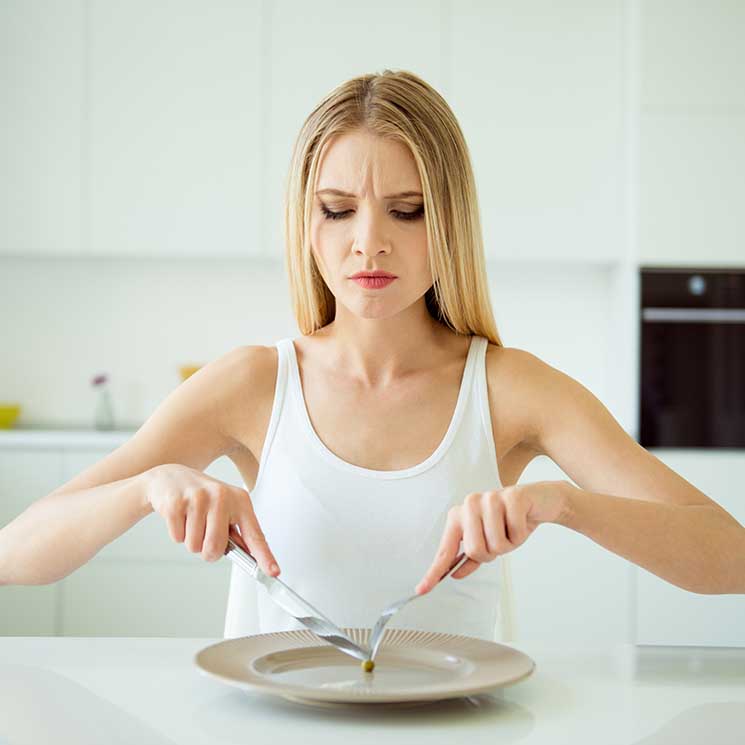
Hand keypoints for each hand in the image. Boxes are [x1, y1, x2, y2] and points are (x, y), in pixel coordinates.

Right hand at [143, 463, 279, 575]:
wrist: (171, 477)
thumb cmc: (202, 497)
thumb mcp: (225, 508)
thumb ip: (236, 531)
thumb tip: (247, 556)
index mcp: (240, 500)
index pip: (254, 534)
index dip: (264, 556)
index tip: (273, 572)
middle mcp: (221, 497)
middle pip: (216, 547)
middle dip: (208, 551)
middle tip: (204, 534)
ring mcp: (198, 498)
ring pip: (195, 546)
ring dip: (191, 541)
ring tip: (191, 521)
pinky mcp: (177, 503)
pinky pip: (178, 538)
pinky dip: (178, 534)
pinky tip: (180, 517)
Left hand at [414, 480, 570, 593]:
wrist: (539, 502)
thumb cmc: (509, 522)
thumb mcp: (489, 541)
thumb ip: (470, 557)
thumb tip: (455, 574)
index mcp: (459, 516)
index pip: (445, 550)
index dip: (434, 572)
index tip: (422, 590)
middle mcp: (469, 504)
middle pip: (475, 550)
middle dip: (492, 552)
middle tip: (501, 538)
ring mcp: (490, 498)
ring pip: (496, 543)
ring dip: (508, 543)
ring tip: (511, 529)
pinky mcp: (512, 497)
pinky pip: (515, 534)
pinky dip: (521, 535)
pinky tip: (522, 521)